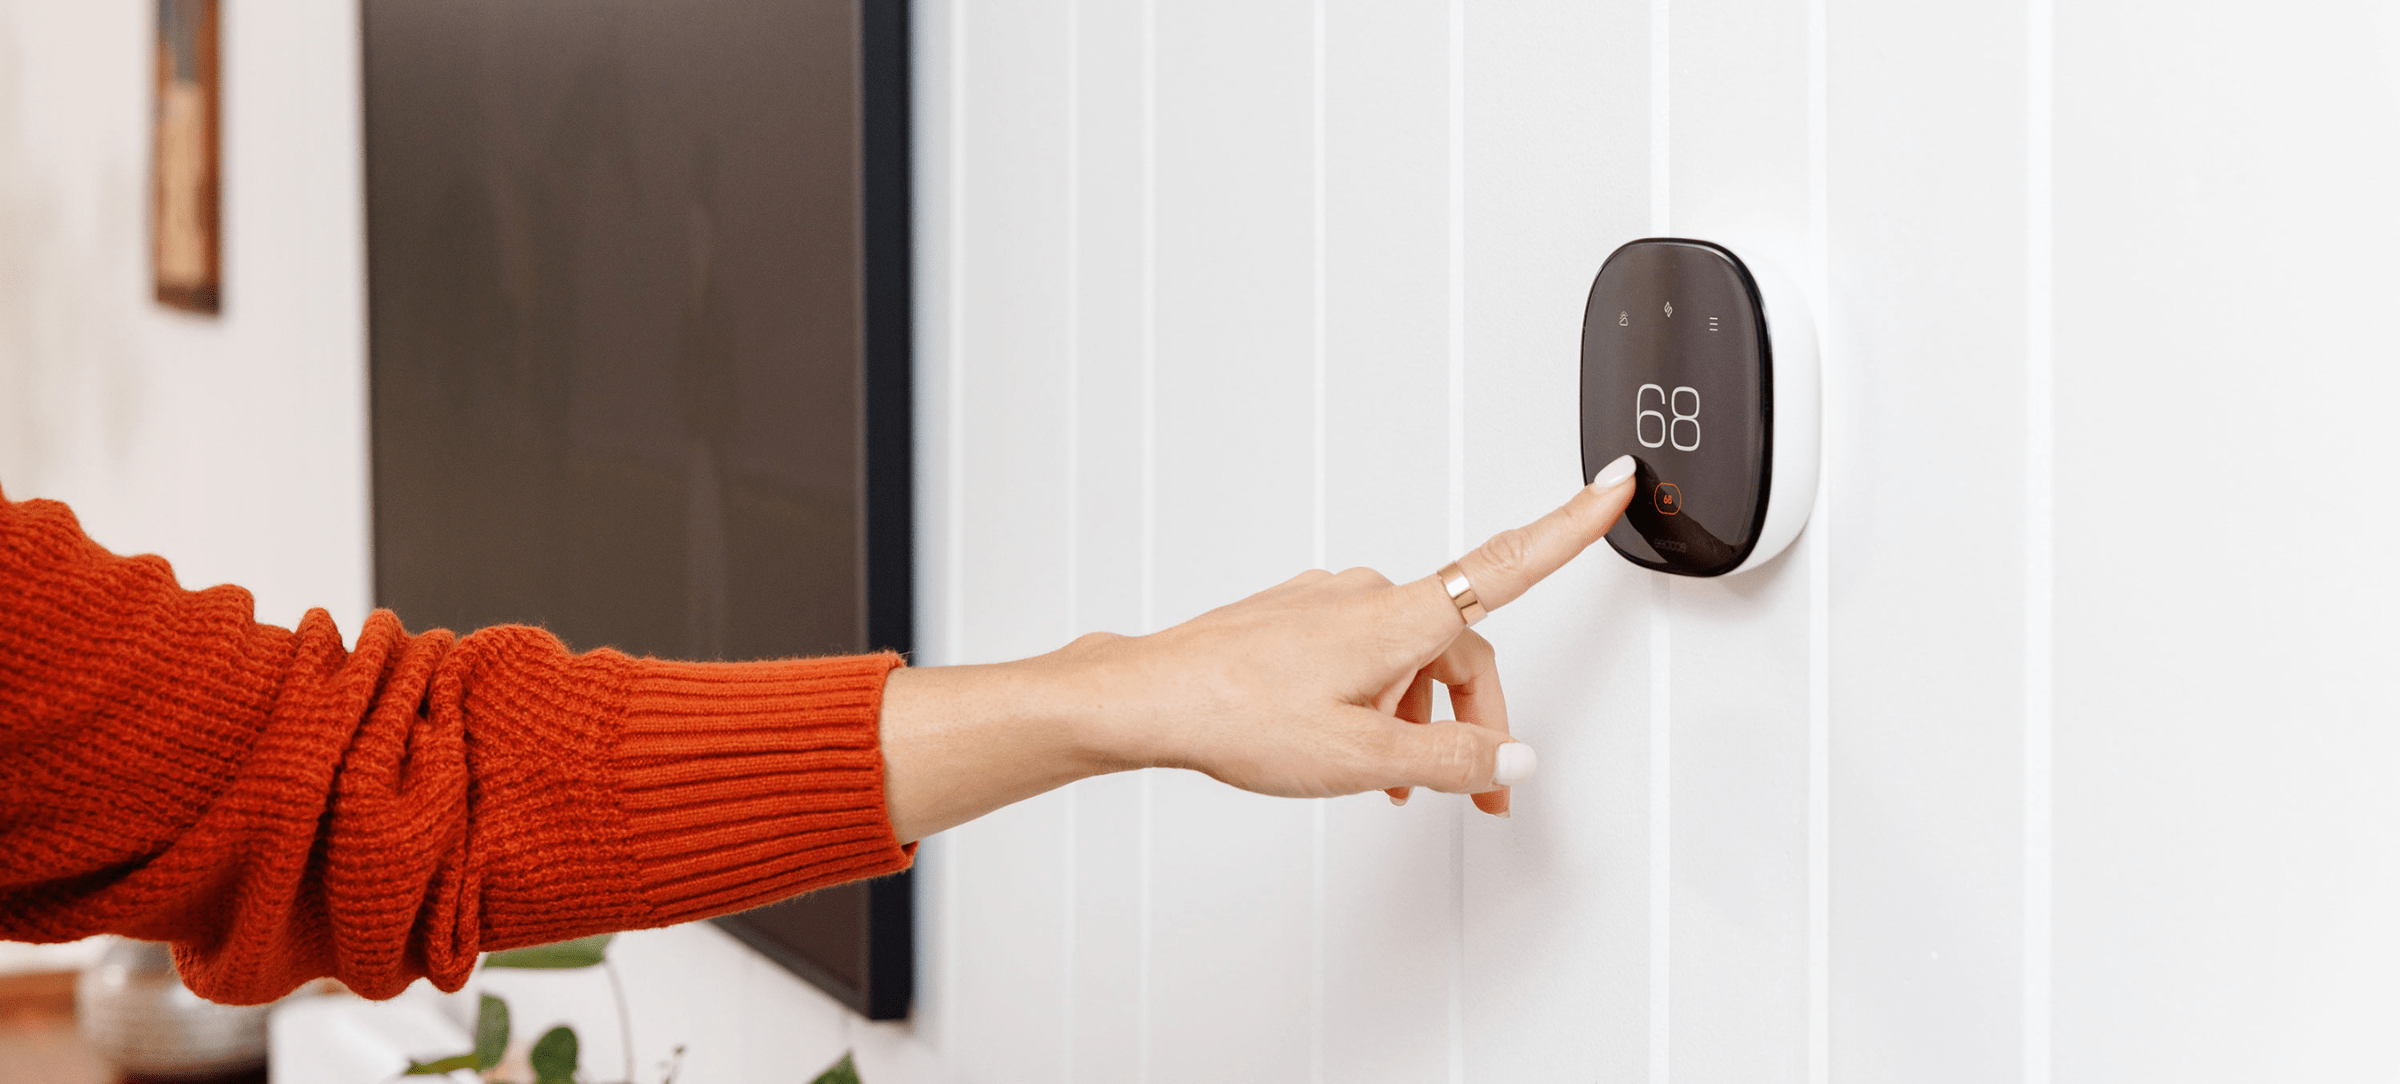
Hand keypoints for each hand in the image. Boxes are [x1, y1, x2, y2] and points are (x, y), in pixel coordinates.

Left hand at [878, 455, 1640, 841]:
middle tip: (1481, 789)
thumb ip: (1451, 759)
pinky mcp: (1294, 621)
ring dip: (1420, 719)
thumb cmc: (1238, 715)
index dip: (1570, 528)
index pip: (1509, 564)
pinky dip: (1378, 703)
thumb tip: (1511, 757)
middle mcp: (1368, 595)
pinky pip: (1363, 657)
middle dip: (1477, 720)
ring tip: (1401, 784)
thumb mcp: (1366, 758)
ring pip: (1408, 658)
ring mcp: (1326, 604)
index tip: (1613, 485)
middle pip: (1459, 649)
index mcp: (1401, 617)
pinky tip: (1355, 752)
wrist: (1150, 698)